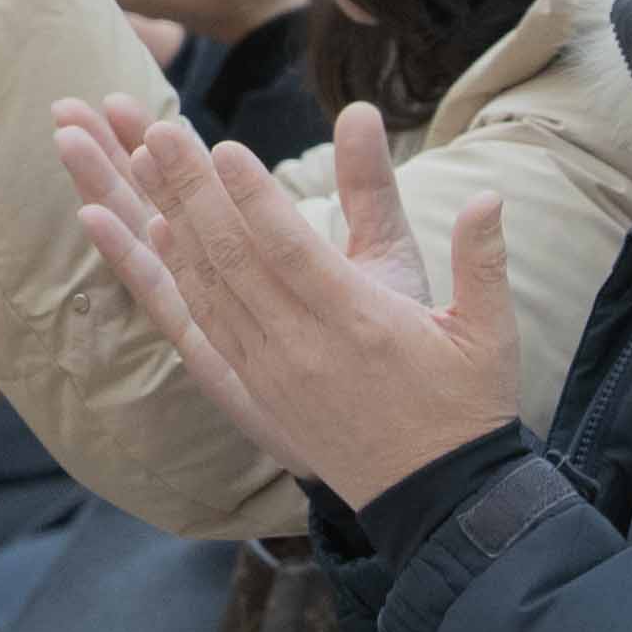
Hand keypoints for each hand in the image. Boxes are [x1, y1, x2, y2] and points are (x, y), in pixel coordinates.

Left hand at [58, 93, 520, 504]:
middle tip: (160, 130)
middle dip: (192, 189)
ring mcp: (272, 370)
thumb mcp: (488, 331)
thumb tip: (491, 193)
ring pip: (207, 286)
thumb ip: (482, 259)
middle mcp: (304, 346)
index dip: (255, 198)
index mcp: (362, 324)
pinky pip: (203, 323)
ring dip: (170, 221)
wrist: (433, 500)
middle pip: (234, 258)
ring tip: (141, 163)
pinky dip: (174, 275)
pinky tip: (152, 233)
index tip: (222, 147)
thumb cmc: (464, 407)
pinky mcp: (255, 388)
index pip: (293, 251)